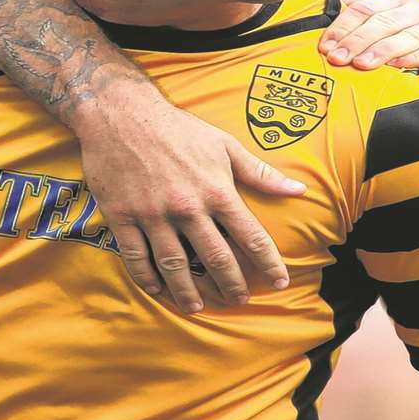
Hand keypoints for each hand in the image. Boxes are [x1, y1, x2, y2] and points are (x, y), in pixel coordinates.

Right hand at [76, 87, 301, 312]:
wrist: (121, 113)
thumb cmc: (178, 127)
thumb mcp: (224, 143)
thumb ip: (259, 172)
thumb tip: (297, 189)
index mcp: (216, 190)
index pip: (250, 235)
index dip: (268, 262)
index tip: (279, 281)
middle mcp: (187, 207)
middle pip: (215, 258)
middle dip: (231, 284)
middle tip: (239, 301)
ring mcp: (153, 214)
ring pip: (175, 265)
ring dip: (188, 291)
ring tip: (198, 306)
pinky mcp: (122, 217)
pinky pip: (136, 257)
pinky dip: (147, 278)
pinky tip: (158, 289)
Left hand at [319, 0, 418, 75]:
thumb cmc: (413, 57)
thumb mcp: (385, 38)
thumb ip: (362, 19)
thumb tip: (336, 0)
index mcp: (402, 0)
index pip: (367, 8)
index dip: (344, 27)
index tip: (326, 47)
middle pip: (385, 20)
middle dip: (358, 40)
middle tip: (338, 58)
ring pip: (409, 33)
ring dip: (383, 50)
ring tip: (362, 64)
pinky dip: (416, 56)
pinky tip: (398, 65)